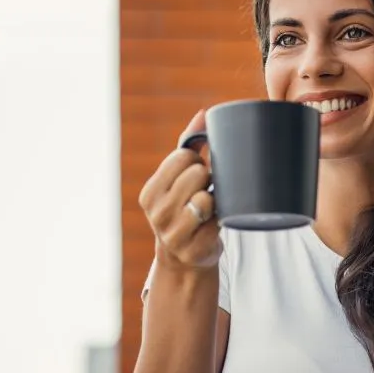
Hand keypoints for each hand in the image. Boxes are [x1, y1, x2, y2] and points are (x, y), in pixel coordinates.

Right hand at [138, 110, 220, 269]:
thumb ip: (190, 145)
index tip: (198, 172)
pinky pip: (219, 222)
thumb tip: (204, 113)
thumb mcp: (179, 180)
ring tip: (212, 207)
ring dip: (217, 200)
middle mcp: (157, 213)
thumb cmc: (185, 208)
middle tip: (208, 191)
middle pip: (197, 174)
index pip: (182, 156)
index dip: (197, 160)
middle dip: (209, 179)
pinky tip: (216, 223)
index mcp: (150, 192)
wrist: (185, 259)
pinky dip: (223, 220)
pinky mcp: (194, 249)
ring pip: (206, 199)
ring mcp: (173, 234)